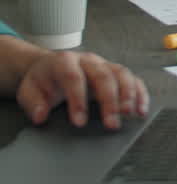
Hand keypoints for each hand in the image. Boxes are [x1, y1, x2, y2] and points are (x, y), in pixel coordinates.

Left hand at [17, 50, 148, 129]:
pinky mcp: (115, 72)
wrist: (50, 67)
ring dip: (128, 95)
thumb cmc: (42, 81)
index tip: (79, 122)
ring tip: (130, 114)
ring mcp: (104, 64)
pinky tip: (141, 110)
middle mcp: (88, 60)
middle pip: (103, 76)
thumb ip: (33, 104)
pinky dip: (140, 94)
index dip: (78, 100)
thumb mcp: (28, 91)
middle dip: (110, 101)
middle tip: (111, 123)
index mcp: (64, 61)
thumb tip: (41, 115)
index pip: (74, 78)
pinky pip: (133, 79)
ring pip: (122, 74)